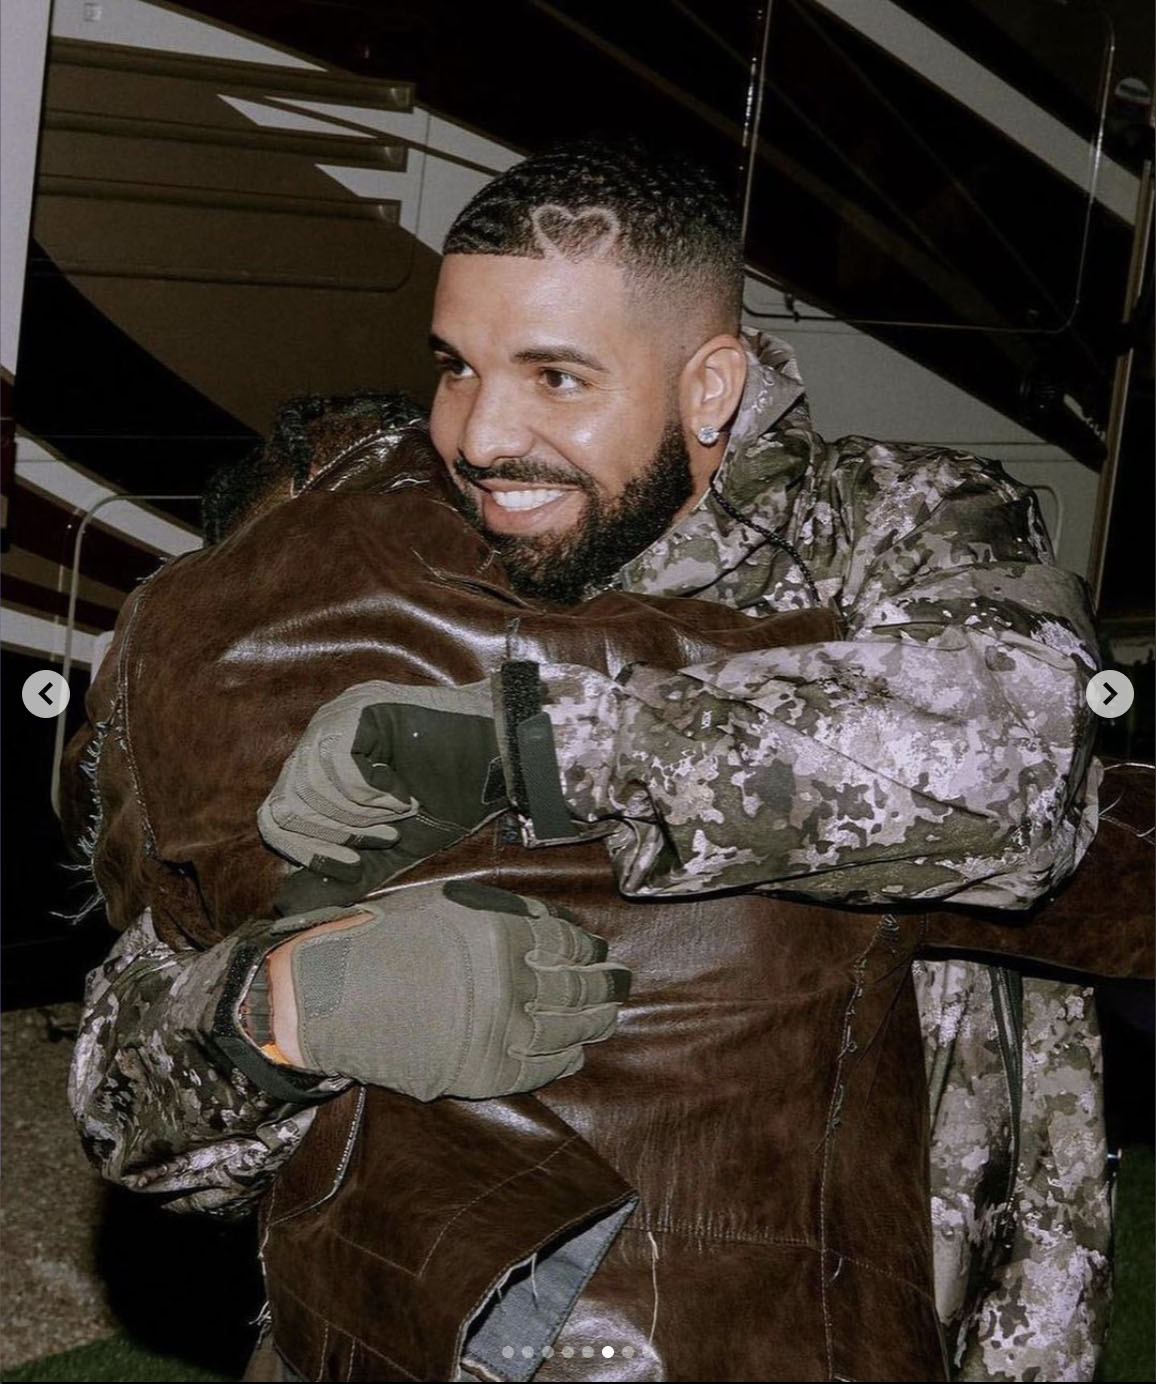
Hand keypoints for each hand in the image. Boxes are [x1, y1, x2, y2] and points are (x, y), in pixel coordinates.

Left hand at [260, 680, 510, 911]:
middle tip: (384, 838)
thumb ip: (347, 871)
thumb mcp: (392, 846)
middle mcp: (322, 735)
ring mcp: (339, 717)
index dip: (307, 850)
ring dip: (360, 814)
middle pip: (288, 801)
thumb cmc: (452, 797)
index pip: (276, 813)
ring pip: (311, 786)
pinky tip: (403, 792)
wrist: (500, 760)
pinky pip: (339, 766)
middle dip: (336, 834)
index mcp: (322, 765)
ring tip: (399, 813)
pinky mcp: (360, 709)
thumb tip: (289, 907)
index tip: (350, 867)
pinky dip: (372, 793)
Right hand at [261, 880, 629, 1100]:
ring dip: (592, 1023)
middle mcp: (507, 979)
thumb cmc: (382, 939)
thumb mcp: (446, 902)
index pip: (566, 944)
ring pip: (565, 1029)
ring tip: (607, 1017)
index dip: (589, 949)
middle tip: (621, 984)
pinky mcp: (481, 1069)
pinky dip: (562, 1060)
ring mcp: (497, 1028)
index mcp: (500, 931)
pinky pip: (538, 1068)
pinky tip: (574, 1052)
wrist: (328, 998)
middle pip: (575, 987)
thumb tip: (557, 927)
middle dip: (605, 986)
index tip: (600, 951)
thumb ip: (504, 912)